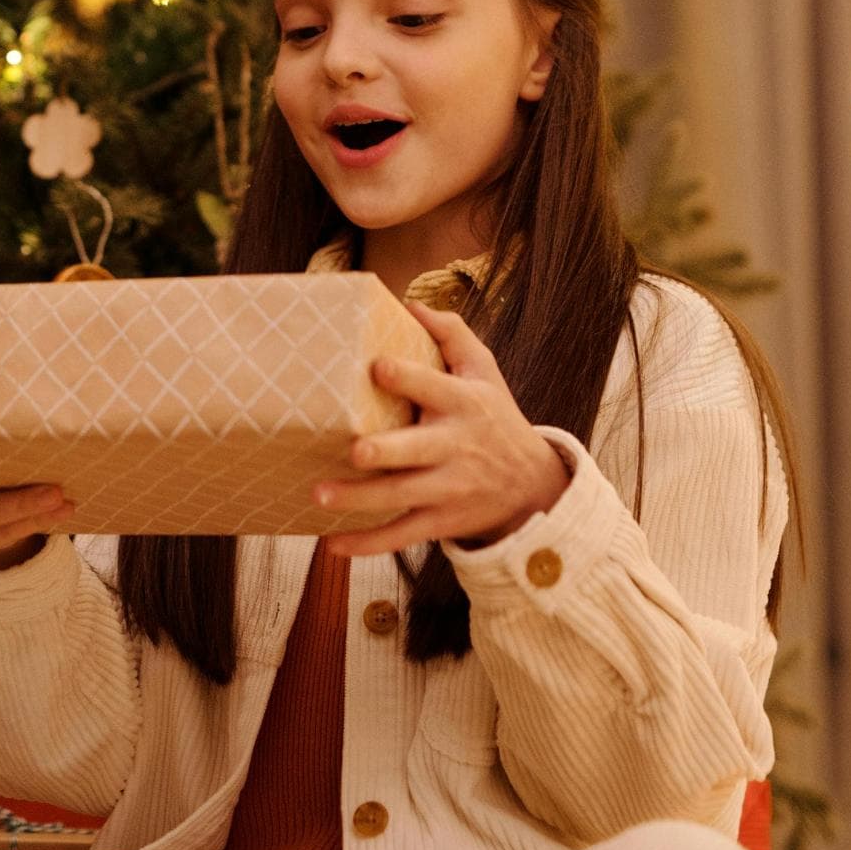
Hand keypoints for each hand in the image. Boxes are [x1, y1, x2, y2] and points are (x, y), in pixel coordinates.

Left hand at [313, 302, 570, 556]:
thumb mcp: (485, 371)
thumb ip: (452, 334)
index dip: (407, 378)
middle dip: (386, 453)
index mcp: (462, 404)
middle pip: (416, 451)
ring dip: (359, 500)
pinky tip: (331, 544)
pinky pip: (400, 536)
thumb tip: (410, 305)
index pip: (434, 387)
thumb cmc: (493, 416)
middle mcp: (454, 448)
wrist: (531, 485)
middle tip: (356, 451)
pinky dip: (366, 543)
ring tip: (319, 495)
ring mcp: (446, 489)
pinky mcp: (439, 521)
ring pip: (400, 497)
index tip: (377, 366)